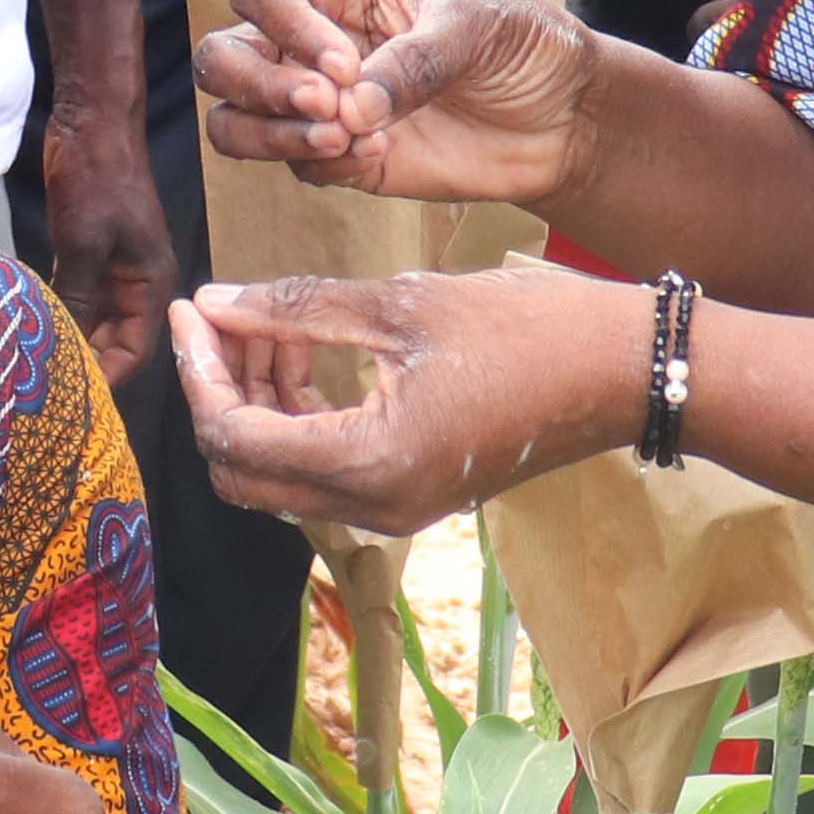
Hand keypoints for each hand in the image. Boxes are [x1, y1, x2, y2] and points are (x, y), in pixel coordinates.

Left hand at [39, 95, 177, 384]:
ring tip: (31, 365)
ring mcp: (112, 267)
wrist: (93, 121)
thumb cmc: (97, 179)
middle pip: (114, 339)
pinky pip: (76, 295)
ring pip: (92, 319)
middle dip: (85, 362)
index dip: (107, 376)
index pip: (136, 350)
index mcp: (150, 283)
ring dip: (67, 338)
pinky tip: (29, 328)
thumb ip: (78, 299)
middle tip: (40, 387)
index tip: (68, 398)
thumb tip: (63, 351)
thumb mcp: (84, 244)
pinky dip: (57, 312)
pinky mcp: (89, 252)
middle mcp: (136, 282)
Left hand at [167, 262, 645, 539]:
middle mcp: (372, 506)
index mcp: (366, 463)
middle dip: (218, 393)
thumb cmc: (524, 329)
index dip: (198, 369)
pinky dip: (299, 418)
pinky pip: (324, 471)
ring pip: (280, 474)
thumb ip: (298, 309)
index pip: (234, 435)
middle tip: (220, 318)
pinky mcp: (411, 496)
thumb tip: (215, 304)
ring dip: (257, 404)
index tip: (192, 306)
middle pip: (243, 471)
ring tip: (266, 323)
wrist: (621, 373)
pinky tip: (306, 353)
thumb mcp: (402, 304)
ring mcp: (393, 510)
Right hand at [196, 0, 600, 210]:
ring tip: (339, 139)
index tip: (343, 61)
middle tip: (327, 106)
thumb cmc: (519, 42)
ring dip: (270, 134)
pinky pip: (295, 165)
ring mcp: (318, 102)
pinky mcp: (338, 155)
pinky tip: (377, 154)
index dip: (285, 24)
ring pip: (235, 120)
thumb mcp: (475, 28)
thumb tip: (350, 107)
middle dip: (260, 84)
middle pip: (224, 58)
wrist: (560, 116)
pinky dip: (322, 163)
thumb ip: (413, 61)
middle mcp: (311, 38)